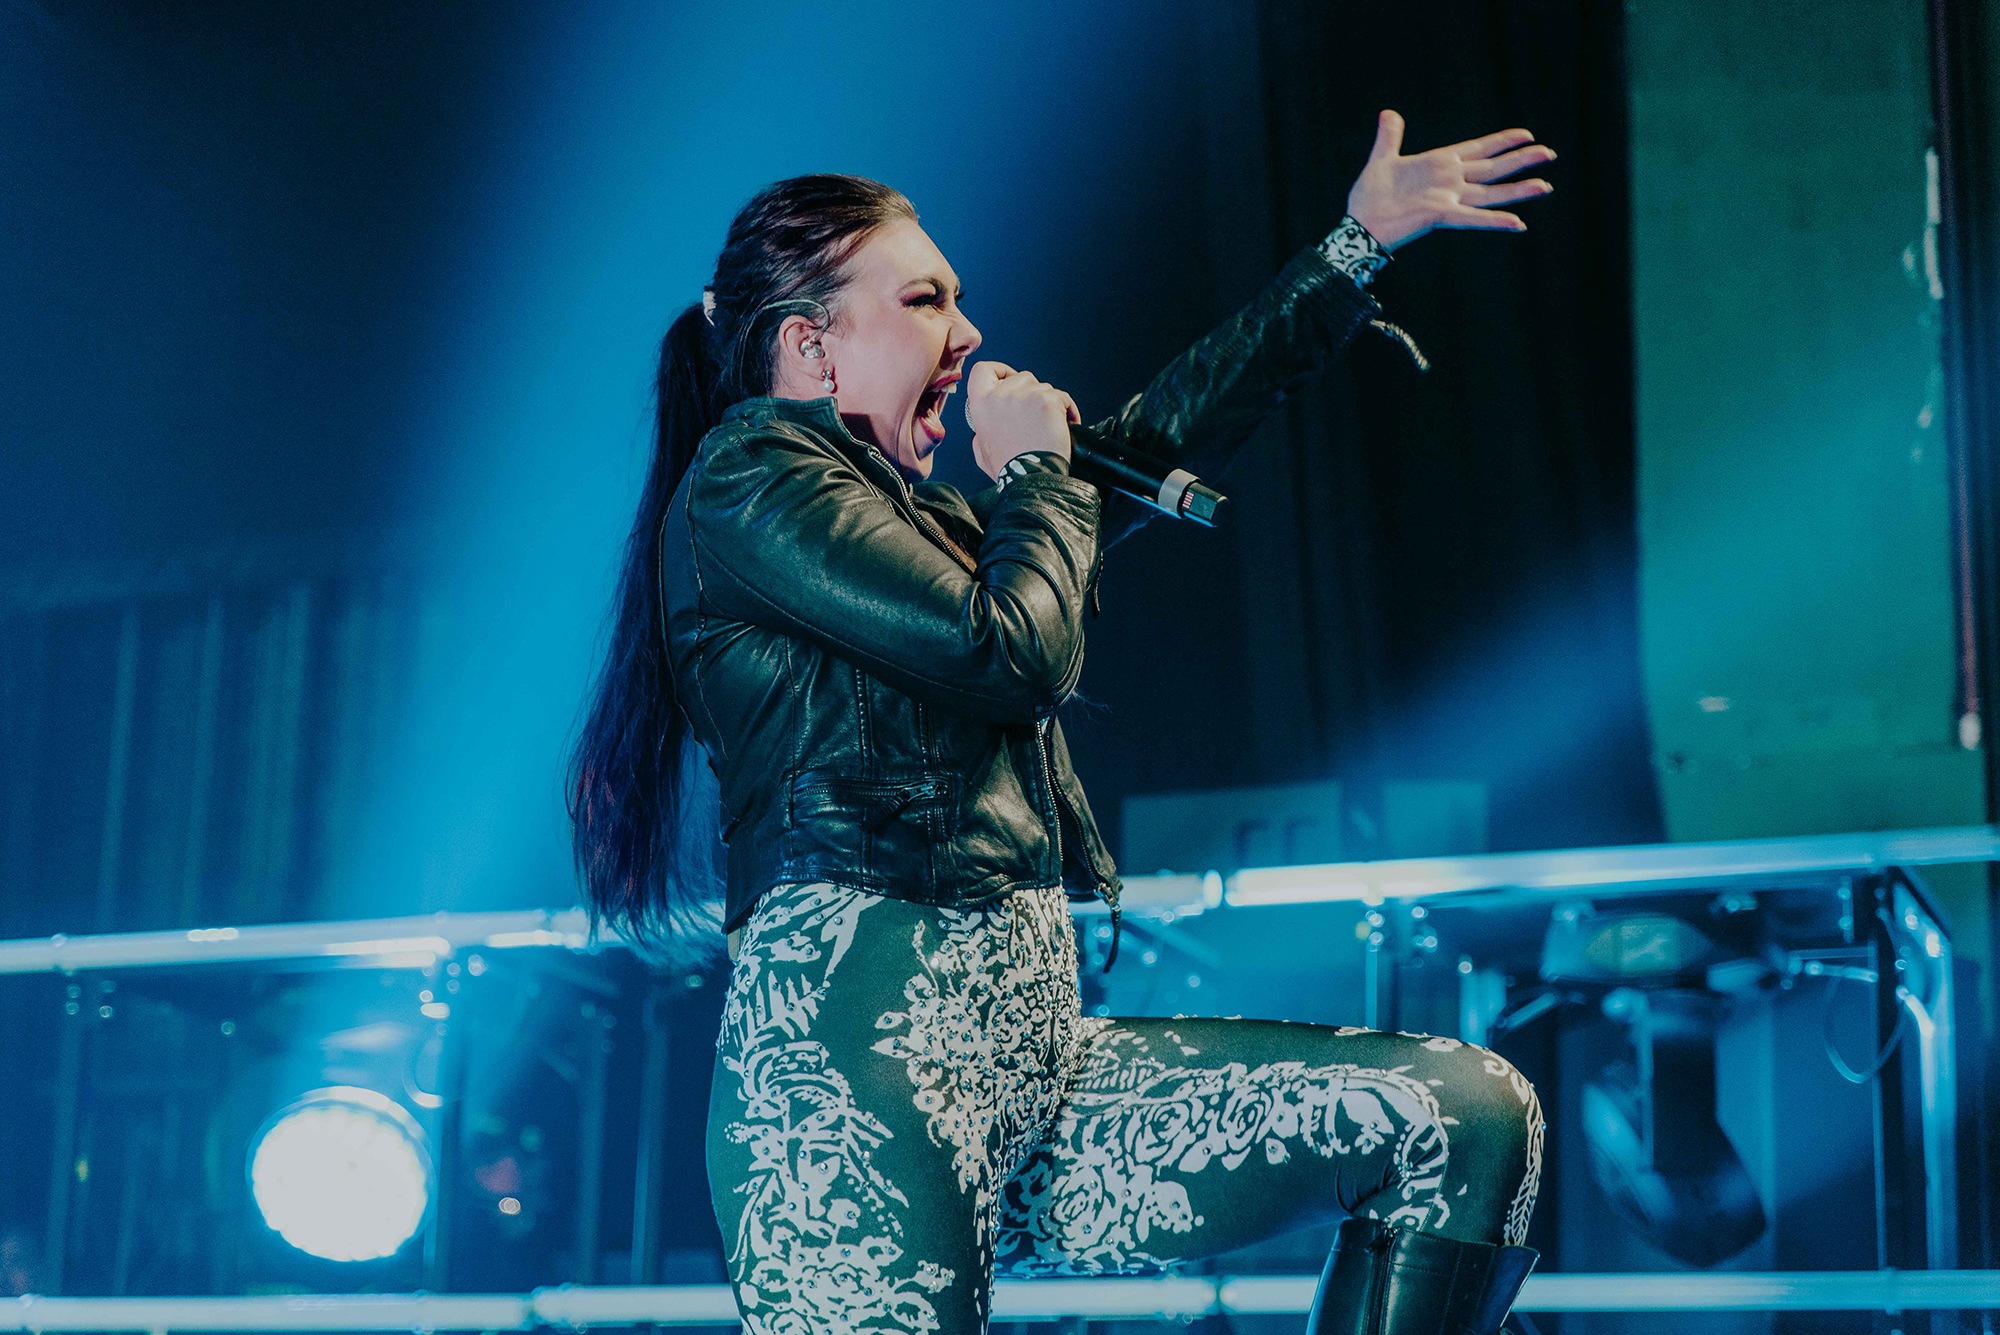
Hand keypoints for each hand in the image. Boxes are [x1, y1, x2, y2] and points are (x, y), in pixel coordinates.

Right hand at [964, 361, 1080, 480]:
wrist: (1031, 479)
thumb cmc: (1010, 469)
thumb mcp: (982, 452)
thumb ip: (981, 432)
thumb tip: (985, 428)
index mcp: (981, 405)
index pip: (983, 370)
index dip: (999, 371)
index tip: (1009, 378)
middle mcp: (1000, 396)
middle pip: (1021, 377)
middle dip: (1032, 392)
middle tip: (1036, 416)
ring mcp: (1024, 396)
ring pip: (1043, 386)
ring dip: (1049, 403)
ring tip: (1049, 426)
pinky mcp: (1046, 400)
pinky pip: (1062, 396)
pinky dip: (1067, 410)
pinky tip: (1064, 426)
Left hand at [1345, 109, 1554, 251]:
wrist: (1358, 225)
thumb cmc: (1370, 197)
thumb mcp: (1382, 159)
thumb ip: (1390, 137)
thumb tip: (1388, 113)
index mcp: (1439, 164)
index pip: (1477, 149)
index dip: (1501, 141)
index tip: (1526, 134)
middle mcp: (1450, 181)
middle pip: (1492, 168)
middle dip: (1521, 160)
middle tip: (1549, 153)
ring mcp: (1447, 198)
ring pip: (1490, 193)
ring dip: (1518, 190)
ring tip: (1545, 185)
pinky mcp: (1439, 214)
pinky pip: (1471, 218)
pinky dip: (1494, 220)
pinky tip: (1518, 223)